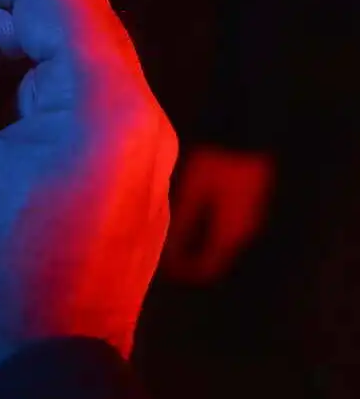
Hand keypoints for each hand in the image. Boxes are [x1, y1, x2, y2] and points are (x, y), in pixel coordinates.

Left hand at [162, 146, 273, 284]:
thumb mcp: (193, 191)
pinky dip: (203, 231)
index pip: (206, 268)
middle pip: (212, 258)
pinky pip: (222, 229)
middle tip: (159, 250)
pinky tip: (185, 217)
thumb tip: (169, 251)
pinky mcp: (246, 206)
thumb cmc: (218, 161)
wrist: (247, 134)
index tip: (160, 267)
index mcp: (229, 233)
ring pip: (217, 244)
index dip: (182, 272)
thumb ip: (182, 222)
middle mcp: (242, 233)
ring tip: (167, 233)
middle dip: (185, 259)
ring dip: (194, 244)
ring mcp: (247, 219)